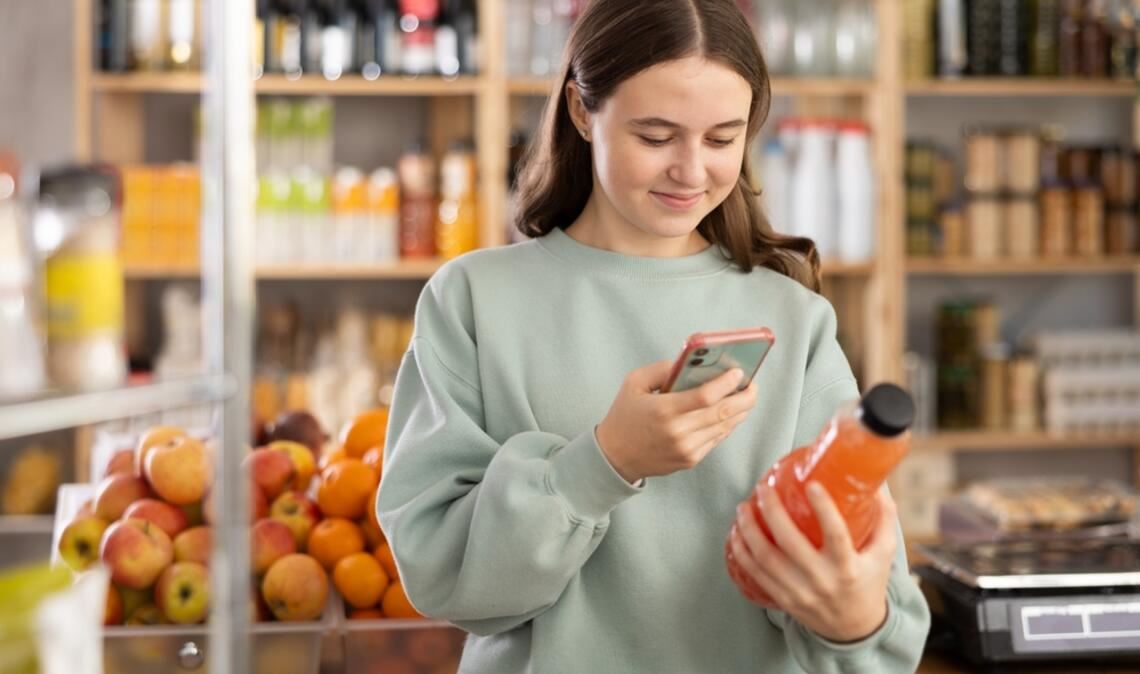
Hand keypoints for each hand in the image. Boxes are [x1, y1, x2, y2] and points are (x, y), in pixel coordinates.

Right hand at [596, 360, 757, 482]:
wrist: (614, 456)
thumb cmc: (624, 415)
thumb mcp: (634, 383)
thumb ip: (663, 369)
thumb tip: (693, 363)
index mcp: (663, 410)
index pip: (706, 396)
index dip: (727, 383)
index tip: (739, 372)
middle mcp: (678, 432)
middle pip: (724, 413)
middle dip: (745, 397)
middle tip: (753, 384)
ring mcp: (686, 449)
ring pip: (725, 427)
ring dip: (740, 411)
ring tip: (746, 396)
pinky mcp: (690, 460)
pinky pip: (717, 439)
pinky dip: (727, 424)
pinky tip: (729, 413)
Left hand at [728, 482, 896, 642]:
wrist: (854, 630)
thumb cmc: (868, 583)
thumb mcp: (883, 554)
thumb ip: (883, 520)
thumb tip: (878, 486)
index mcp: (847, 567)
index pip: (836, 535)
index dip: (823, 509)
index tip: (811, 484)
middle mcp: (821, 580)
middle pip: (789, 542)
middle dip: (771, 511)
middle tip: (762, 488)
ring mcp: (799, 592)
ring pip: (765, 558)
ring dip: (748, 529)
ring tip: (742, 507)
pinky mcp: (783, 599)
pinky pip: (755, 574)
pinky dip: (741, 552)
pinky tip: (736, 533)